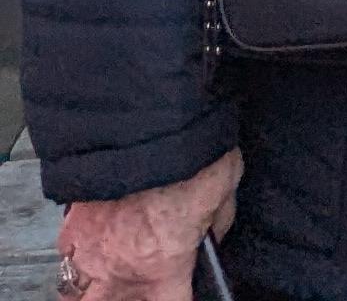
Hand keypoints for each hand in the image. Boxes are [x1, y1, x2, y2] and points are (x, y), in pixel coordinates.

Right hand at [58, 149, 239, 300]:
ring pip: (75, 289)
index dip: (182, 298)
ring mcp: (90, 245)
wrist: (146, 118)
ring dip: (90, 284)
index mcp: (163, 267)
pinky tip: (92, 237)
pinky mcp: (72, 218)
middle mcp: (121, 268)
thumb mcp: (225, 189)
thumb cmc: (191, 153)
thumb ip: (217, 223)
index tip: (184, 288)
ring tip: (107, 272)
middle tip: (134, 287)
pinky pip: (66, 250)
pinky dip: (76, 250)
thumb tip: (212, 230)